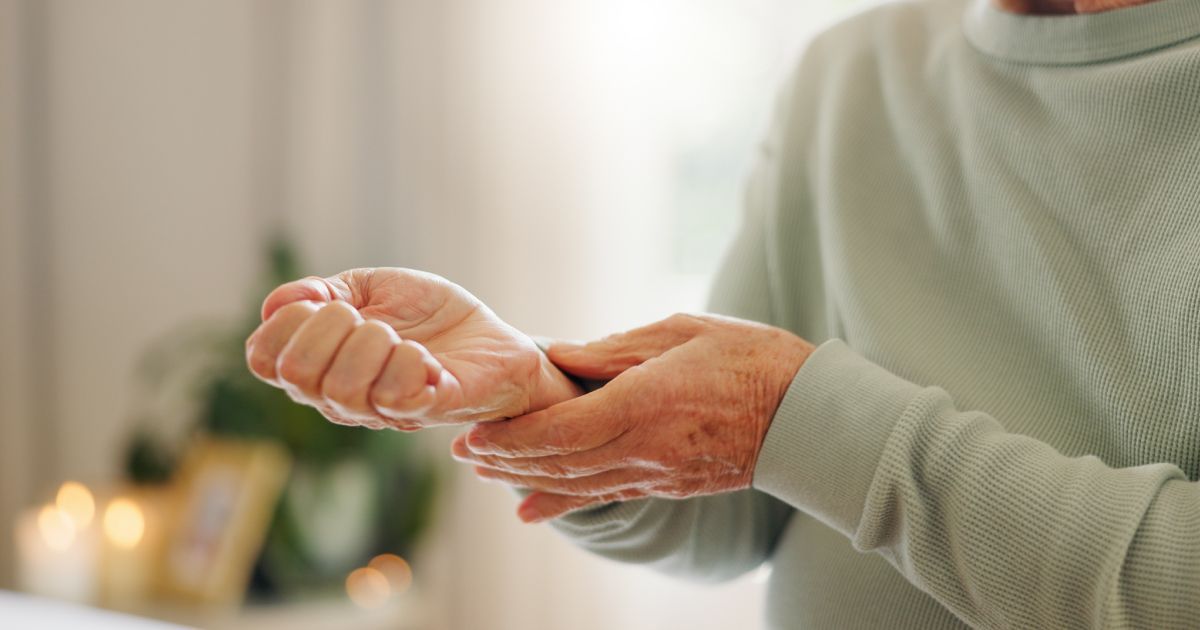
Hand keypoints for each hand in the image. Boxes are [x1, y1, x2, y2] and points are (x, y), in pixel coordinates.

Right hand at [245, 268, 581, 429]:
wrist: (491, 334)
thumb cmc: (428, 315)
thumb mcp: (370, 288)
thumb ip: (322, 293)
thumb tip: (275, 304)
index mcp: (320, 364)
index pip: (263, 359)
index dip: (285, 323)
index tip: (325, 302)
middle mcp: (340, 397)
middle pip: (298, 374)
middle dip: (331, 327)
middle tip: (368, 317)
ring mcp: (382, 409)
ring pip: (345, 389)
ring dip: (374, 343)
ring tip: (400, 337)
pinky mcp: (426, 410)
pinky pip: (398, 397)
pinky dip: (411, 362)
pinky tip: (427, 357)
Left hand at [450, 313, 813, 521]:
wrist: (807, 416)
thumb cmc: (749, 358)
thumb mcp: (681, 332)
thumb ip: (616, 349)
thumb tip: (560, 356)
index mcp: (644, 402)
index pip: (562, 427)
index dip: (512, 436)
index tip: (474, 433)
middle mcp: (643, 446)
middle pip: (558, 461)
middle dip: (505, 459)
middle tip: (461, 453)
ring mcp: (655, 472)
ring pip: (575, 484)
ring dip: (524, 480)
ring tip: (485, 474)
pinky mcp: (666, 484)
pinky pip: (604, 496)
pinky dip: (562, 504)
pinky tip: (530, 511)